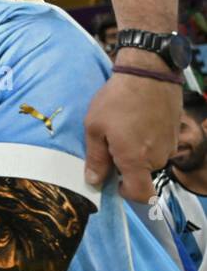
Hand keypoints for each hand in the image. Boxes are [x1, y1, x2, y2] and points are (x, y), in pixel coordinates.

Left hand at [84, 71, 179, 201]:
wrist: (149, 74)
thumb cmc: (117, 100)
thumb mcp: (95, 128)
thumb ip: (96, 158)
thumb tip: (94, 181)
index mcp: (136, 160)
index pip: (142, 195)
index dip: (128, 194)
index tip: (115, 181)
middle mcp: (157, 158)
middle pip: (141, 174)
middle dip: (126, 164)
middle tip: (111, 140)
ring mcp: (169, 146)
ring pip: (149, 159)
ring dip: (136, 150)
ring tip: (123, 126)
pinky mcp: (175, 134)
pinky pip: (158, 146)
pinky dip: (147, 140)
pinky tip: (136, 121)